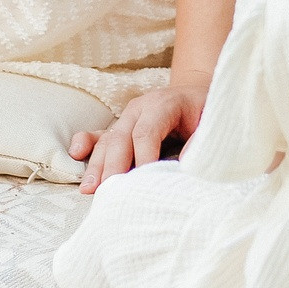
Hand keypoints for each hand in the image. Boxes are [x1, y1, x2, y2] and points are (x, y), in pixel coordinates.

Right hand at [71, 79, 205, 192]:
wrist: (196, 93)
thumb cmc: (206, 111)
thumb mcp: (212, 121)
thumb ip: (201, 142)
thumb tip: (185, 166)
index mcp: (164, 104)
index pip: (147, 132)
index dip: (143, 158)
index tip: (144, 184)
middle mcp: (141, 108)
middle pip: (122, 138)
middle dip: (114, 167)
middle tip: (109, 194)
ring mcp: (128, 117)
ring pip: (108, 140)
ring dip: (97, 165)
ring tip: (89, 190)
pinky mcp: (121, 126)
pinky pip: (99, 134)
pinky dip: (86, 144)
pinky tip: (76, 155)